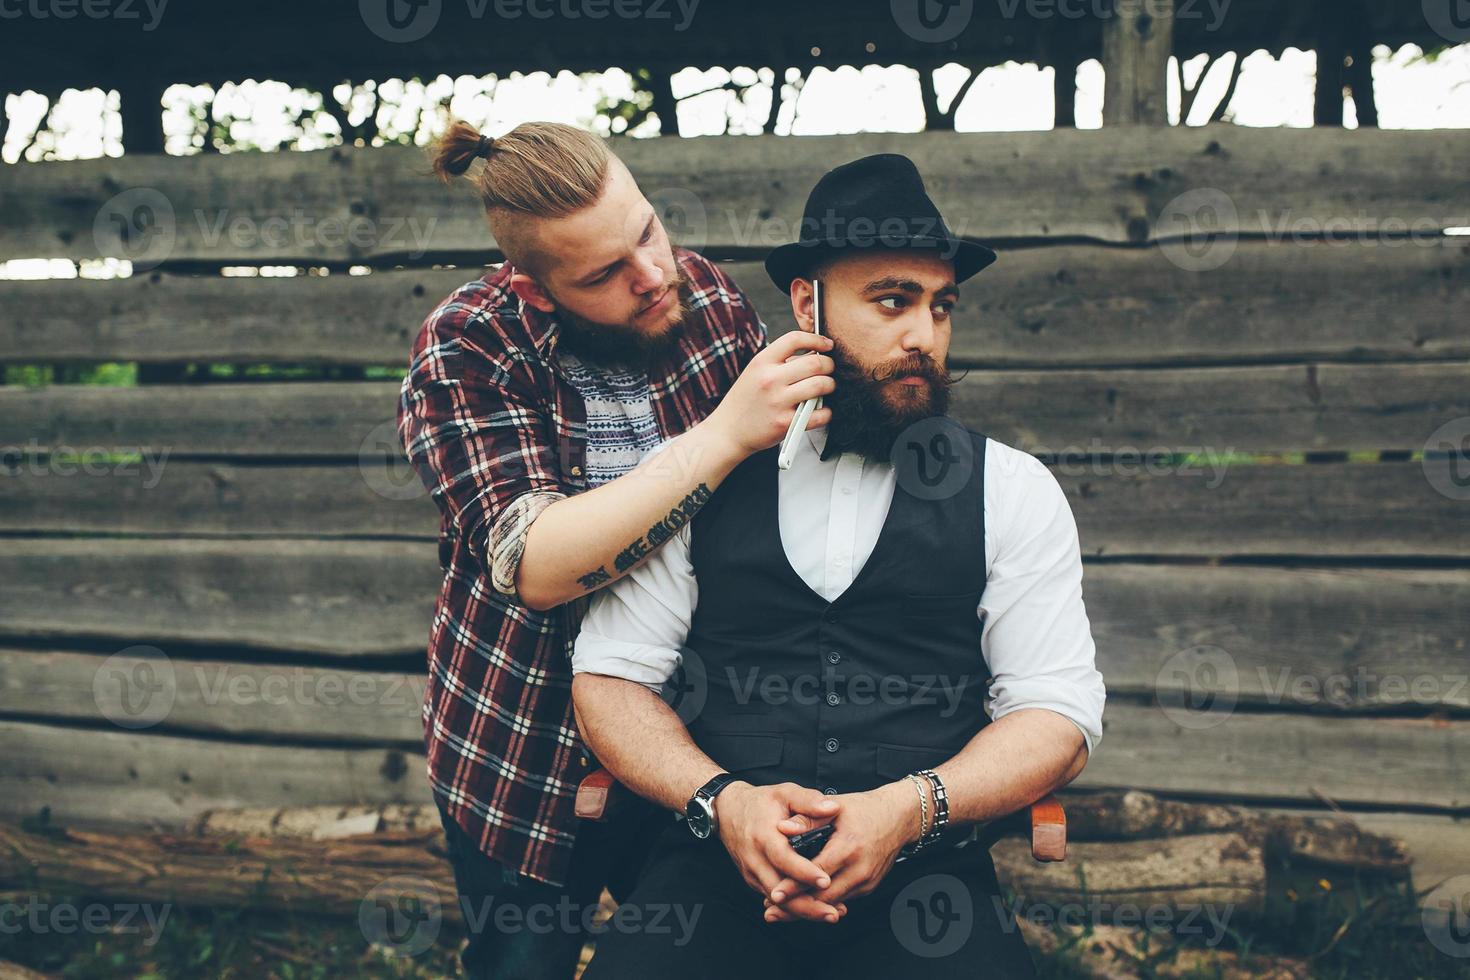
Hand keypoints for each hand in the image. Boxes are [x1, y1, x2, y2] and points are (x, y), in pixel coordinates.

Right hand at [701, 329, 834, 457]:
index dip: (816, 339)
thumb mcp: (755, 372)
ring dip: (830, 385)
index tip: (827, 345)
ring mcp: (778, 401)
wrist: (728, 431)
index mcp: (762, 362)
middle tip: (829, 369)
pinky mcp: (786, 423)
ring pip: (821, 385)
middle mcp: (770, 379)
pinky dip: (826, 412)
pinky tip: (821, 410)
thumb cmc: (745, 400)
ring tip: (826, 388)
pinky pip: (819, 414)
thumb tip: (814, 353)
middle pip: (815, 362)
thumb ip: (780, 361)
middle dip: (829, 364)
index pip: (794, 339)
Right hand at [714, 781, 844, 922]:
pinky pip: (774, 898)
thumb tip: (834, 808)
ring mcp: (752, 872)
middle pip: (779, 891)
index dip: (803, 872)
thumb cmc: (761, 802)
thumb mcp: (784, 793)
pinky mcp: (753, 880)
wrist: (727, 811)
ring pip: (777, 901)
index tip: (825, 881)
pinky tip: (816, 909)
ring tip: (832, 914)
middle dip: (807, 906)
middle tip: (835, 913)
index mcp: (764, 836)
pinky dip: (793, 907)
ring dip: (803, 911)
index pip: (783, 858)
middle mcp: (755, 859)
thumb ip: (809, 800)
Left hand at [762, 781, 919, 922]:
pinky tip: (802, 904)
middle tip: (770, 910)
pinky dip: (822, 903)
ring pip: (832, 903)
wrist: (898, 818)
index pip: (817, 873)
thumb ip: (807, 819)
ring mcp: (866, 881)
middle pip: (823, 897)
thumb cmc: (864, 809)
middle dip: (796, 906)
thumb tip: (781, 828)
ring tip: (779, 911)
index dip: (795, 886)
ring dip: (807, 909)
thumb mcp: (834, 808)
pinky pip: (841, 899)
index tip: (775, 895)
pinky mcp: (868, 887)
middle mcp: (859, 869)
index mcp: (849, 847)